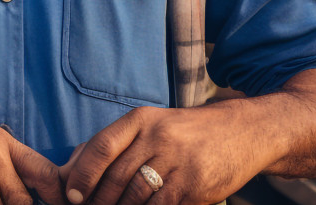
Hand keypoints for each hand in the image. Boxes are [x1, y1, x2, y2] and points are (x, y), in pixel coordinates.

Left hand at [58, 105, 264, 204]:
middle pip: (117, 177)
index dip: (83, 174)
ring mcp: (178, 162)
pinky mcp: (194, 186)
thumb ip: (116, 143)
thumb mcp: (153, 125)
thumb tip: (73, 167)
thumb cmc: (187, 133)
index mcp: (142, 119)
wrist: (242, 132)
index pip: (102, 146)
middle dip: (99, 201)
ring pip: (136, 197)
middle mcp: (158, 137)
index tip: (73, 195)